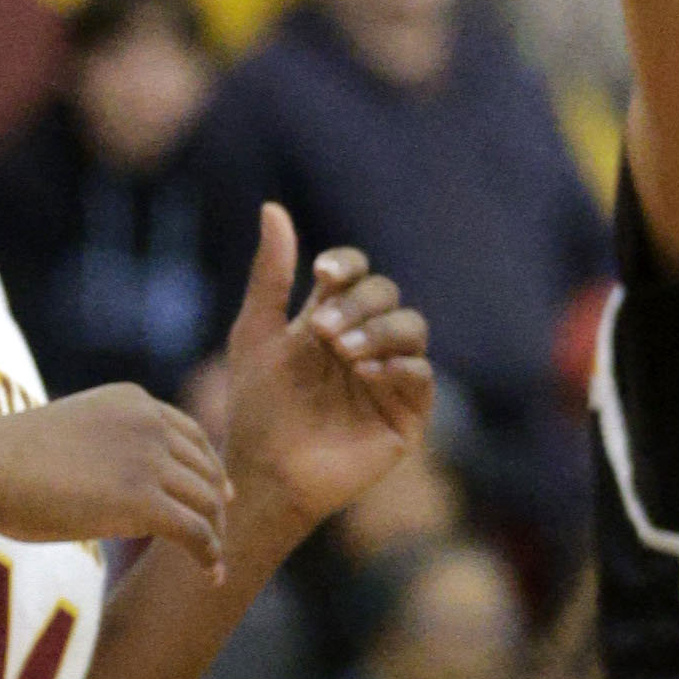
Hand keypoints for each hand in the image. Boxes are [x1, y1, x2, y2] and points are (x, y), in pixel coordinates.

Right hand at [0, 382, 232, 563]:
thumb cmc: (6, 457)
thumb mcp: (73, 433)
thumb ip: (107, 447)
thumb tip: (119, 486)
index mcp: (133, 401)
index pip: (192, 436)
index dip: (211, 468)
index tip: (221, 495)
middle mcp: (150, 424)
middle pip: (205, 470)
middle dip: (215, 506)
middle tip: (217, 536)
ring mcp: (149, 460)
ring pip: (206, 503)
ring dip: (215, 535)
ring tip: (213, 563)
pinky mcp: (143, 501)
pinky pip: (195, 532)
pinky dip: (209, 555)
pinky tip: (211, 574)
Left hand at [211, 206, 432, 544]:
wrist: (266, 471)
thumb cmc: (257, 406)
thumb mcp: (256, 332)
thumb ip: (270, 274)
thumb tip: (273, 208)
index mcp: (331, 317)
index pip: (355, 272)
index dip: (346, 265)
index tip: (323, 273)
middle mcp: (365, 341)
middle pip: (386, 295)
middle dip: (358, 304)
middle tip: (322, 331)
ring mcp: (389, 376)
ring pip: (412, 328)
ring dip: (380, 330)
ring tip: (345, 353)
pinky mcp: (406, 414)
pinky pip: (422, 375)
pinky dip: (402, 365)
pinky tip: (371, 372)